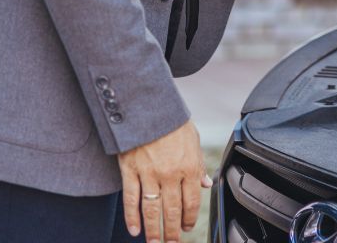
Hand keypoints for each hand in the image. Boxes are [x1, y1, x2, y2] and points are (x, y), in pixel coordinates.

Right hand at [118, 119, 211, 242]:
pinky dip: (132, 217)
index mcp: (189, 166)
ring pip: (152, 210)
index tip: (188, 228)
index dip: (190, 219)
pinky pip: (131, 199)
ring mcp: (149, 174)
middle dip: (173, 231)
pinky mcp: (130, 171)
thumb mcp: (193, 139)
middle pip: (172, 211)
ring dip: (154, 231)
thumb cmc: (172, 121)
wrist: (148, 106)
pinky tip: (134, 230)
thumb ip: (199, 164)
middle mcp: (170, 174)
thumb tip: (206, 184)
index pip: (191, 202)